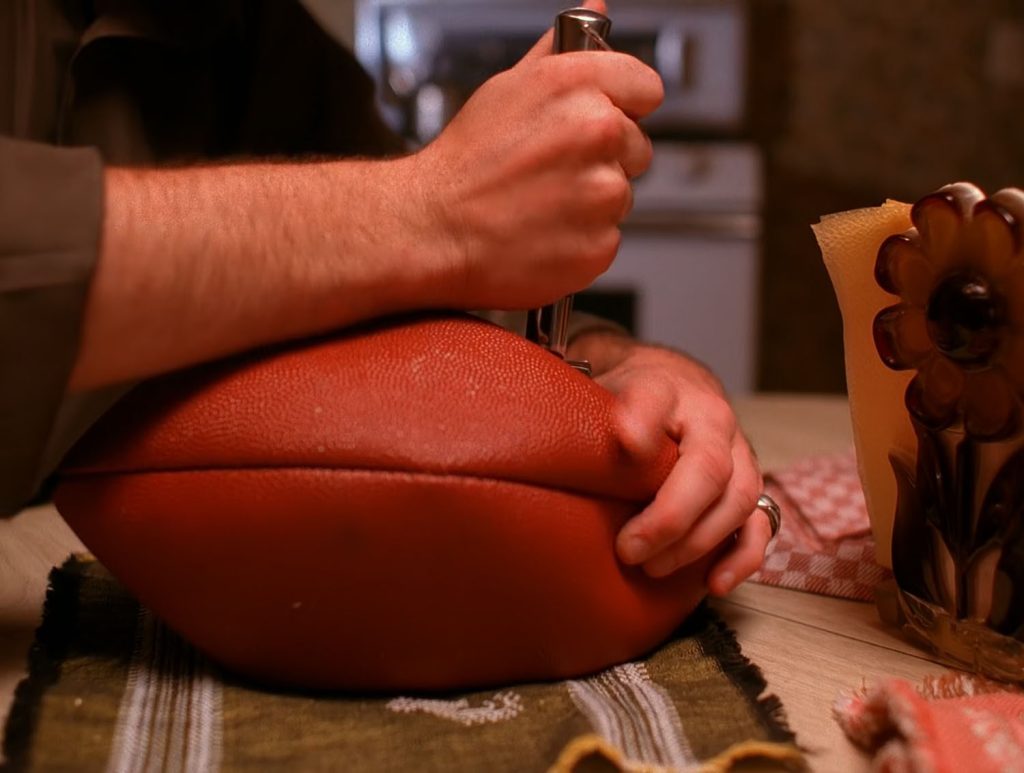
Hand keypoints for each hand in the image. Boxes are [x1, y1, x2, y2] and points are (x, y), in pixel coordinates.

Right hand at [407, 0, 662, 310]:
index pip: (647, 88)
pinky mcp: (599, 243)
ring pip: (622, 195)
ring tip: (543, 202)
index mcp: (578, 84)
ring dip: (592, 202)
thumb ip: (561, 50)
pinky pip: (608, 238)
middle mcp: (598, 132)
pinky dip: (582, 240)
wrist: (433, 228)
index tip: (605, 119)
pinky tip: (545, 231)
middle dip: (605, 159)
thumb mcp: (508, 88)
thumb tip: (596, 8)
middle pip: (637, 146)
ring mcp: (602, 192)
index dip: (625, 106)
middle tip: (555, 170)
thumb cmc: (466, 162)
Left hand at [578, 335, 771, 594]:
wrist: (675, 386)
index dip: (642, 422)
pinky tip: (715, 583)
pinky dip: (742, 558)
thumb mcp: (612, 392)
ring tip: (653, 567)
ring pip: (739, 500)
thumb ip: (612, 411)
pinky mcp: (748, 488)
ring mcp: (740, 455)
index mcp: (671, 391)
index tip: (628, 444)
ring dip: (698, 542)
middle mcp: (715, 421)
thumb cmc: (633, 399)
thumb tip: (627, 440)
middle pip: (709, 469)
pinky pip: (760, 525)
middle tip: (627, 549)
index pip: (655, 399)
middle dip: (670, 517)